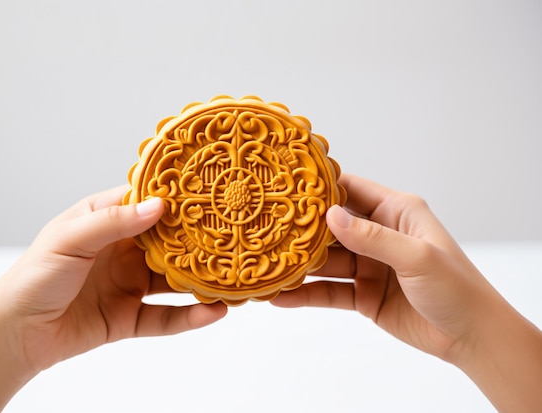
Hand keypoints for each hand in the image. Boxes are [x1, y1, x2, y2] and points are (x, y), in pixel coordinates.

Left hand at [0, 185, 226, 412]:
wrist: (16, 333)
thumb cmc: (34, 276)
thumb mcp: (70, 239)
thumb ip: (113, 221)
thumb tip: (158, 206)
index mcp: (104, 222)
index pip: (145, 202)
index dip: (173, 197)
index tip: (205, 190)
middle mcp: (122, 250)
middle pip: (168, 241)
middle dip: (197, 238)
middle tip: (230, 232)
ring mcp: (128, 284)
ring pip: (173, 279)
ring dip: (200, 279)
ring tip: (230, 274)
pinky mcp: (130, 317)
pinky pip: (166, 316)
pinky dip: (190, 316)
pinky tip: (213, 311)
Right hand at [272, 173, 541, 411]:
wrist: (471, 337)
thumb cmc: (456, 288)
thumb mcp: (417, 256)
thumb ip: (373, 238)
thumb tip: (330, 217)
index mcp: (396, 212)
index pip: (352, 190)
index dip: (321, 188)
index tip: (287, 186)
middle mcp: (378, 235)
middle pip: (332, 226)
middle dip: (302, 229)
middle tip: (267, 229)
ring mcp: (368, 266)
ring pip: (326, 261)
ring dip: (299, 264)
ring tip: (266, 264)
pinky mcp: (362, 295)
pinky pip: (329, 292)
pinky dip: (306, 295)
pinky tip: (280, 297)